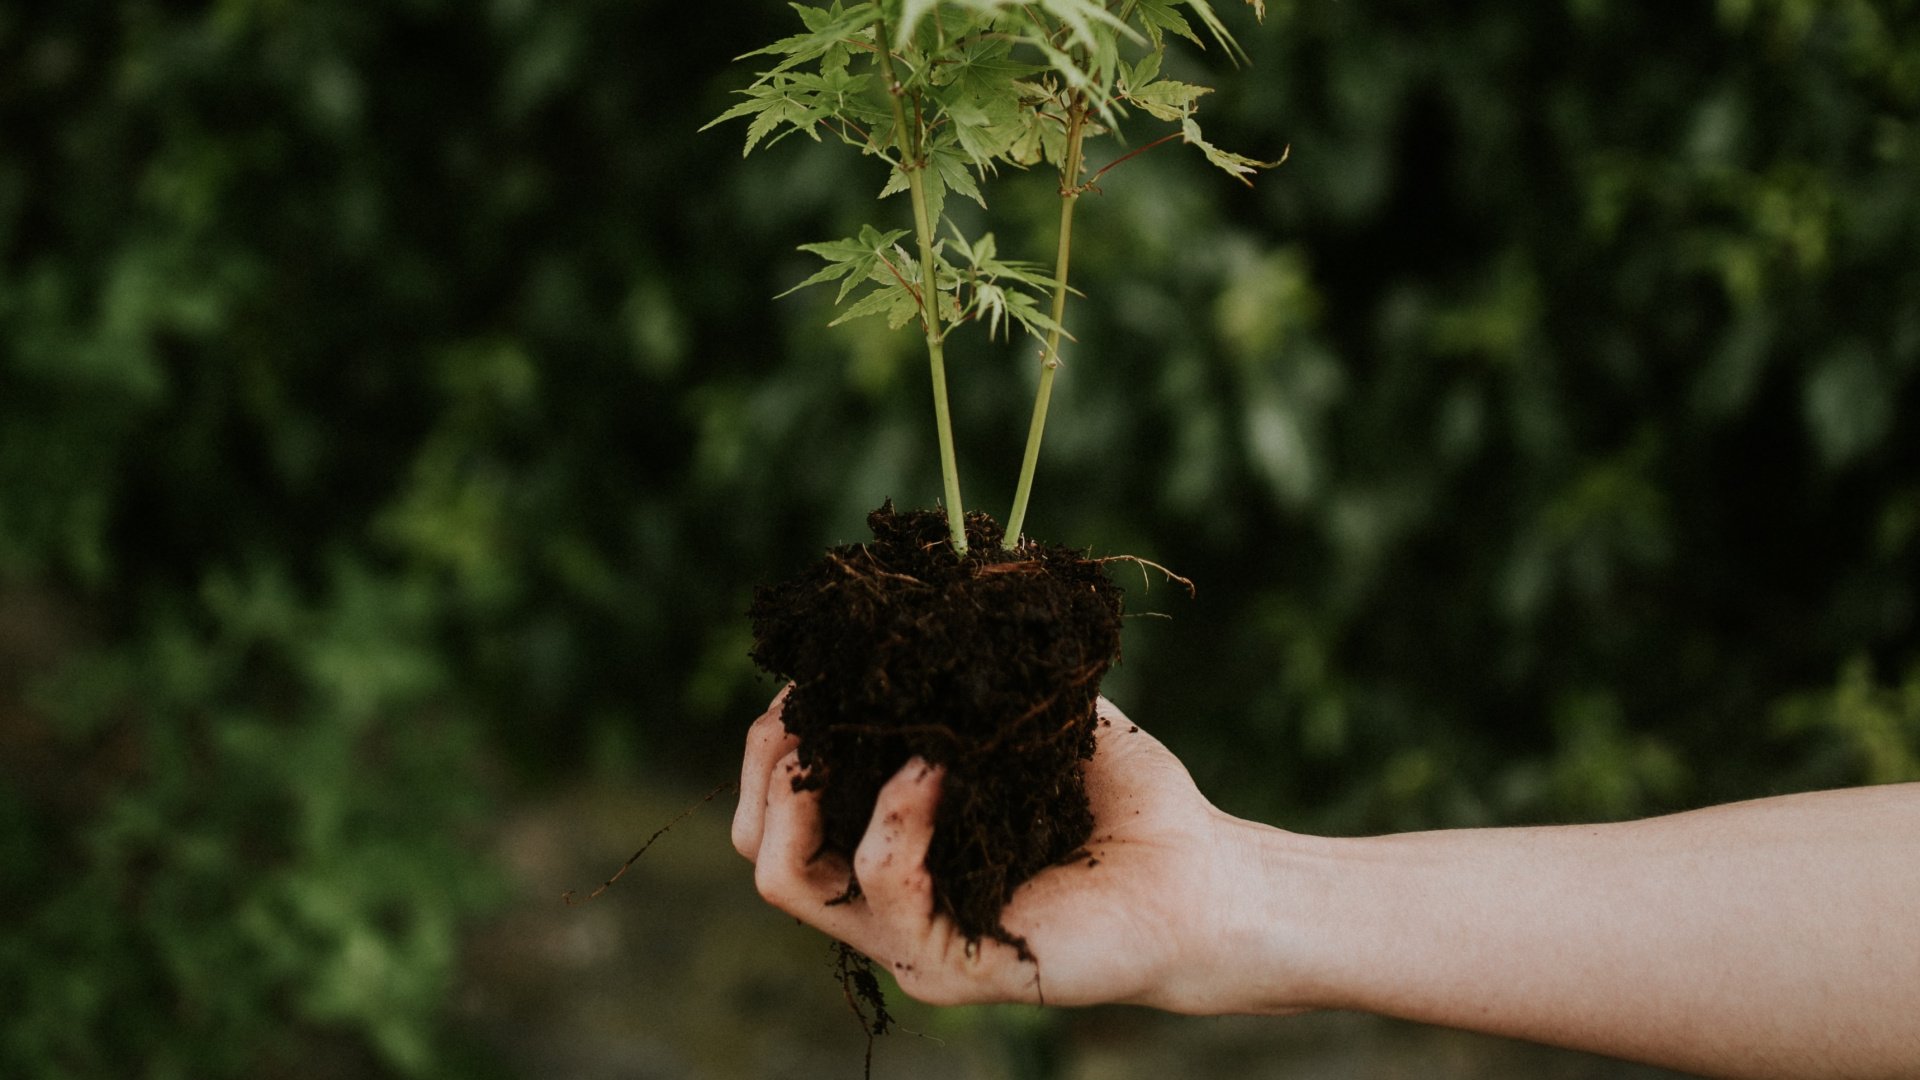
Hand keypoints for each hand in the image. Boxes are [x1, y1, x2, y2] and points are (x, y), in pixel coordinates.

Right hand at [731, 688, 1304, 1011]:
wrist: (1201, 875)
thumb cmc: (1121, 800)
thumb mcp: (1026, 715)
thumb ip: (967, 672)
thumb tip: (920, 586)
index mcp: (887, 844)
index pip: (778, 804)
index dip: (774, 733)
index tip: (809, 669)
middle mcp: (882, 900)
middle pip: (760, 844)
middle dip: (764, 761)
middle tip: (804, 704)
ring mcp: (909, 940)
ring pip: (786, 878)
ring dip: (808, 789)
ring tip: (862, 731)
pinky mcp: (952, 967)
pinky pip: (884, 888)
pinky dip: (897, 815)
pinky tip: (937, 765)